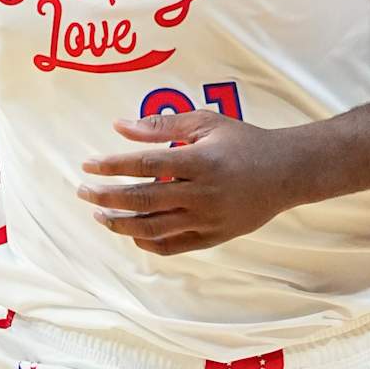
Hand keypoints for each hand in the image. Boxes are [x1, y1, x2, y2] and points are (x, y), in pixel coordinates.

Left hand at [78, 112, 303, 255]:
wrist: (286, 172)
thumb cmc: (243, 141)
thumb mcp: (206, 123)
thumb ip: (162, 125)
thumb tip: (120, 126)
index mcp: (200, 161)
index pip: (145, 164)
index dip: (112, 166)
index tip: (88, 165)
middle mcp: (202, 194)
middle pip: (143, 199)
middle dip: (107, 197)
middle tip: (83, 192)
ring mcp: (208, 219)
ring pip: (154, 229)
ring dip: (121, 224)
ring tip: (100, 215)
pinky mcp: (214, 237)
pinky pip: (173, 246)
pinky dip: (148, 243)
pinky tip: (132, 233)